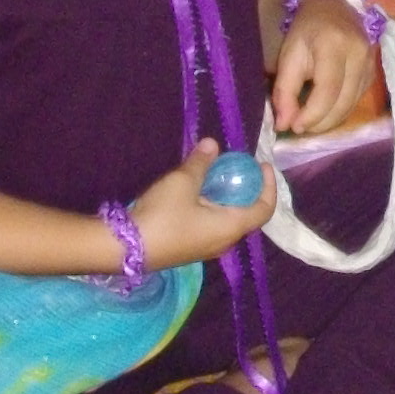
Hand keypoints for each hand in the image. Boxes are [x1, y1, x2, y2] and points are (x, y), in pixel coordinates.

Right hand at [130, 141, 274, 268]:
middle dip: (246, 190)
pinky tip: (197, 193)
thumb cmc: (162, 215)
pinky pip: (212, 227)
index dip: (269, 186)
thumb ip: (200, 163)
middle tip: (236, 167)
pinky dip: (213, 208)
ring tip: (216, 176)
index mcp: (231, 227)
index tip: (263, 166)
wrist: (125, 248)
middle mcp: (224, 242)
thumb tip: (212, 144)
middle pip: (247, 215)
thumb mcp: (182, 182)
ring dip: (227, 199)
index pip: (264, 209)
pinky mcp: (190, 249)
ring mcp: (206, 249)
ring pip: (227, 221)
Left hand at [272, 0, 377, 136]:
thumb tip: (284, 125)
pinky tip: (325, 111)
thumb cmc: (306, 30)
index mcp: (334, 45)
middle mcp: (358, 54)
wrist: (333, 7)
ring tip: (310, 122)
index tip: (294, 126)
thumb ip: (284, 91)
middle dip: (321, 123)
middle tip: (300, 128)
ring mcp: (370, 63)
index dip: (312, 115)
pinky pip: (357, 99)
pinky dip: (340, 110)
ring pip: (352, 104)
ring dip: (330, 120)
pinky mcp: (373, 71)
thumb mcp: (288, 55)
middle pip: (343, 102)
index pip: (328, 90)